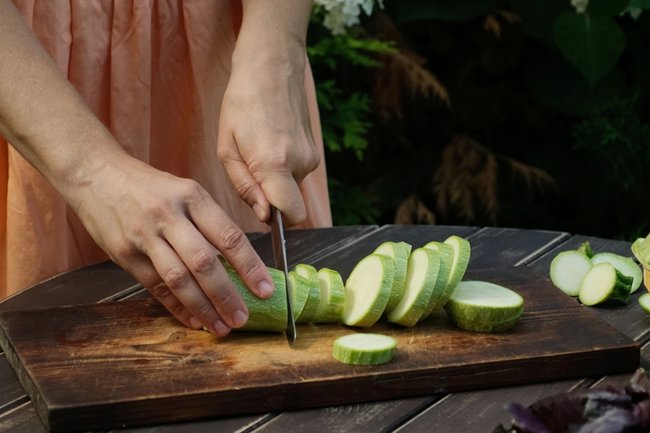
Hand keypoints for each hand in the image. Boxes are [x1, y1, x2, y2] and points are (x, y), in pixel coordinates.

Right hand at [72, 153, 273, 336]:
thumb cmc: (148, 185)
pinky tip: (193, 320)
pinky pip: (155, 286)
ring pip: (179, 279)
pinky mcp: (124, 254)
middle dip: (227, 295)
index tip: (265, 290)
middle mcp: (169, 215)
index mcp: (192, 196)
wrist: (95, 173)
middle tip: (242, 318)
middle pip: (204, 262)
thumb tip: (239, 260)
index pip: (228, 236)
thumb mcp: (184, 189)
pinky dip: (176, 306)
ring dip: (203, 308)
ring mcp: (144, 236)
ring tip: (220, 326)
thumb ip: (208, 221)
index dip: (250, 267)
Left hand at [217, 5, 319, 225]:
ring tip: (258, 151)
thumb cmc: (242, 104)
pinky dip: (283, 169)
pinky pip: (297, 174)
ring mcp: (311, 157)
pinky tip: (270, 145)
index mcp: (274, 164)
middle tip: (249, 172)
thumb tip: (265, 215)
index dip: (277, 222)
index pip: (291, 216)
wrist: (272, 67)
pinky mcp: (315, 151)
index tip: (261, 212)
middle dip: (271, 200)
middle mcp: (300, 164)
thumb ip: (245, 187)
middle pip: (291, 205)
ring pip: (293, 189)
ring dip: (275, 182)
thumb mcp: (227, 149)